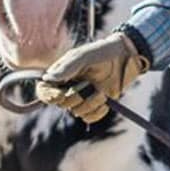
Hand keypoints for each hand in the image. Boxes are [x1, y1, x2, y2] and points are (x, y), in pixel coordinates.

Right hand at [35, 31, 149, 121]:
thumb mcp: (84, 56)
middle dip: (76, 96)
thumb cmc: (102, 52)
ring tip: (102, 91)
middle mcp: (68, 87)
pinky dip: (98, 112)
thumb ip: (67, 67)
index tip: (60, 95)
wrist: (125, 58)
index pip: (44, 90)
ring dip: (91, 103)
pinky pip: (89, 118)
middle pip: (61, 103)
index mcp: (60, 74)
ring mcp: (81, 98)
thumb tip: (48, 79)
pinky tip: (106, 102)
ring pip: (77, 112)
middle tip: (88, 84)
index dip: (48, 96)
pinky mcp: (94, 106)